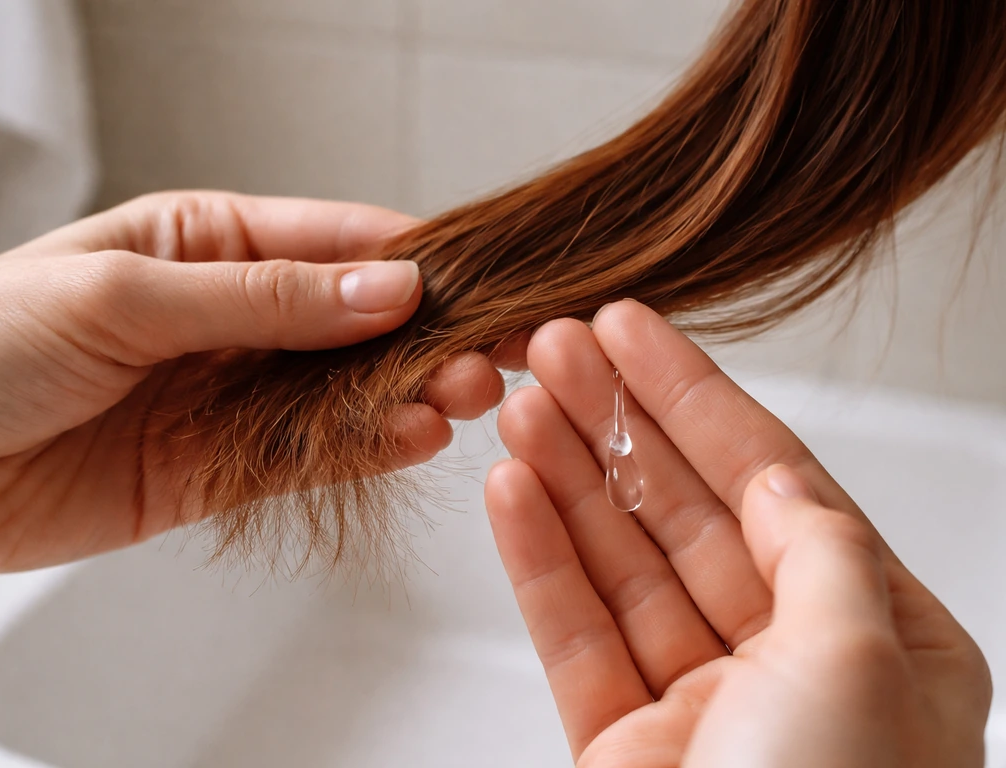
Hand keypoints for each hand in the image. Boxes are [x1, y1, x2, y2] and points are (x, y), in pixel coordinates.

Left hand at [0, 192, 504, 571]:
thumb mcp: (124, 293)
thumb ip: (262, 298)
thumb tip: (385, 285)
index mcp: (205, 242)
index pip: (331, 240)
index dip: (410, 261)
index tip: (474, 283)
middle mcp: (229, 317)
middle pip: (351, 321)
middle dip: (421, 335)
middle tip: (482, 353)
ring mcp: (229, 395)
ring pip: (340, 390)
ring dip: (405, 393)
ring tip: (463, 396)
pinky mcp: (219, 468)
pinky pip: (306, 454)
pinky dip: (363, 449)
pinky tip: (412, 438)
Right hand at [485, 301, 990, 766]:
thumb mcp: (868, 658)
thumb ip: (824, 546)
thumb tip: (778, 476)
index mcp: (876, 635)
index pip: (774, 479)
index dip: (696, 394)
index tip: (632, 328)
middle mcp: (788, 661)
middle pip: (685, 508)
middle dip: (618, 421)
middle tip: (555, 346)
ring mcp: (698, 703)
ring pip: (619, 561)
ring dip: (566, 475)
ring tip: (518, 399)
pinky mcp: (622, 747)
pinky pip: (573, 631)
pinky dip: (537, 558)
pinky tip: (509, 490)